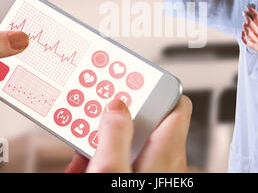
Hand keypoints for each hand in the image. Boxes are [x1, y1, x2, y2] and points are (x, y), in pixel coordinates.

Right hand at [64, 95, 191, 172]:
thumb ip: (114, 133)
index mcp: (167, 151)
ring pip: (128, 144)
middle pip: (144, 122)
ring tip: (82, 139)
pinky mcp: (138, 179)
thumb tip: (116, 105)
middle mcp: (164, 160)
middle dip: (116, 115)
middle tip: (96, 108)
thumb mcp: (110, 169)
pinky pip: (122, 161)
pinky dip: (103, 158)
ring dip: (103, 140)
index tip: (131, 79)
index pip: (175, 103)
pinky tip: (83, 163)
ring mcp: (152, 171)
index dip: (154, 87)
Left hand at [241, 5, 257, 55]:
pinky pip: (245, 40)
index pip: (257, 17)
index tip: (247, 7)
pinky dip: (242, 36)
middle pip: (250, 23)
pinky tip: (242, 32)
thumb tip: (249, 12)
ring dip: (244, 26)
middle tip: (244, 14)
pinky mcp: (252, 45)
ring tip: (244, 24)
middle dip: (246, 17)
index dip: (251, 10)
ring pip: (247, 32)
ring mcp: (256, 40)